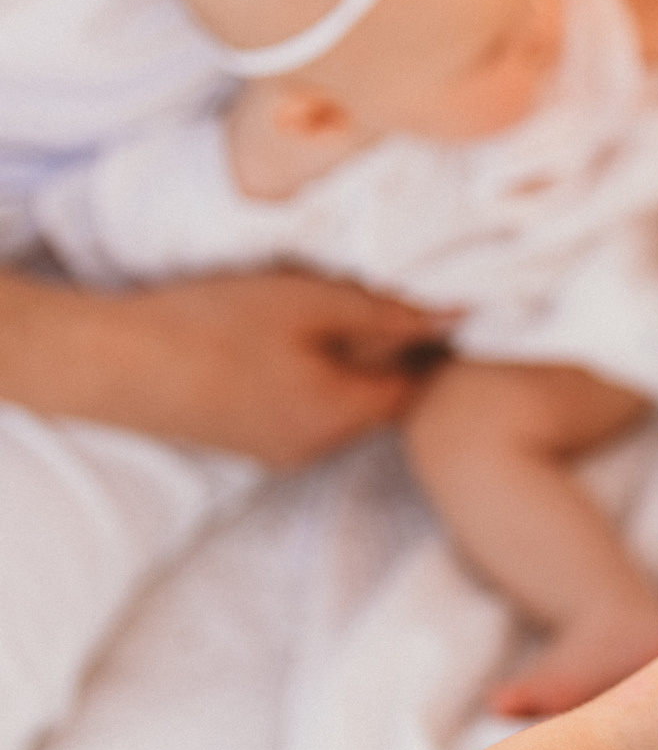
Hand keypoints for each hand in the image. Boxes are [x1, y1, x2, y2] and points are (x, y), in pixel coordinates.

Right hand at [65, 272, 444, 467]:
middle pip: (381, 399)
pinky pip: (301, 408)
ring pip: (341, 403)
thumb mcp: (311, 303)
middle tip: (385, 297)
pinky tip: (282, 339)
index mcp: (343, 418)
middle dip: (392, 353)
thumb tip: (460, 316)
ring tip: (327, 310)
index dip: (435, 344)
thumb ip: (388, 314)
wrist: (106, 362)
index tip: (437, 301)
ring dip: (347, 363)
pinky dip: (310, 376)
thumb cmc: (212, 324)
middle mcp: (317, 448)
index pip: (421, 388)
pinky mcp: (244, 441)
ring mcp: (277, 452)